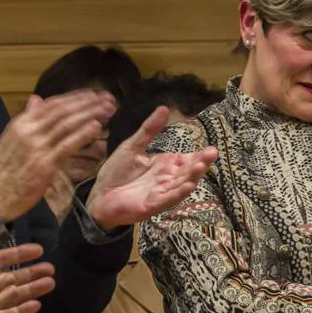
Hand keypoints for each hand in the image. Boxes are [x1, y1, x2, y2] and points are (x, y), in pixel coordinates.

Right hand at [0, 91, 114, 222]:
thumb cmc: (3, 170)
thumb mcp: (11, 138)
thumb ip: (27, 119)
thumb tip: (37, 99)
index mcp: (20, 123)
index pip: (52, 104)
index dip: (74, 97)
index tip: (92, 94)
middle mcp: (29, 131)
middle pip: (63, 111)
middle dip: (87, 103)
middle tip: (107, 98)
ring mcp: (37, 147)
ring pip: (67, 125)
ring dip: (90, 114)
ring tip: (109, 109)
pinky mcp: (45, 164)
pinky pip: (67, 145)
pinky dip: (83, 134)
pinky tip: (96, 126)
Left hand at [86, 107, 217, 229]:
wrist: (99, 196)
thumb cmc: (116, 173)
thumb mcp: (132, 147)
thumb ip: (149, 130)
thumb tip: (164, 108)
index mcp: (165, 164)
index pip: (187, 158)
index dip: (199, 155)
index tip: (212, 148)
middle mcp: (167, 179)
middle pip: (188, 171)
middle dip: (201, 163)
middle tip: (212, 153)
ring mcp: (161, 192)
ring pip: (181, 184)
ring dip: (192, 176)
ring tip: (201, 166)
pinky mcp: (152, 205)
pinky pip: (168, 199)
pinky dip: (178, 193)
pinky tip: (188, 186)